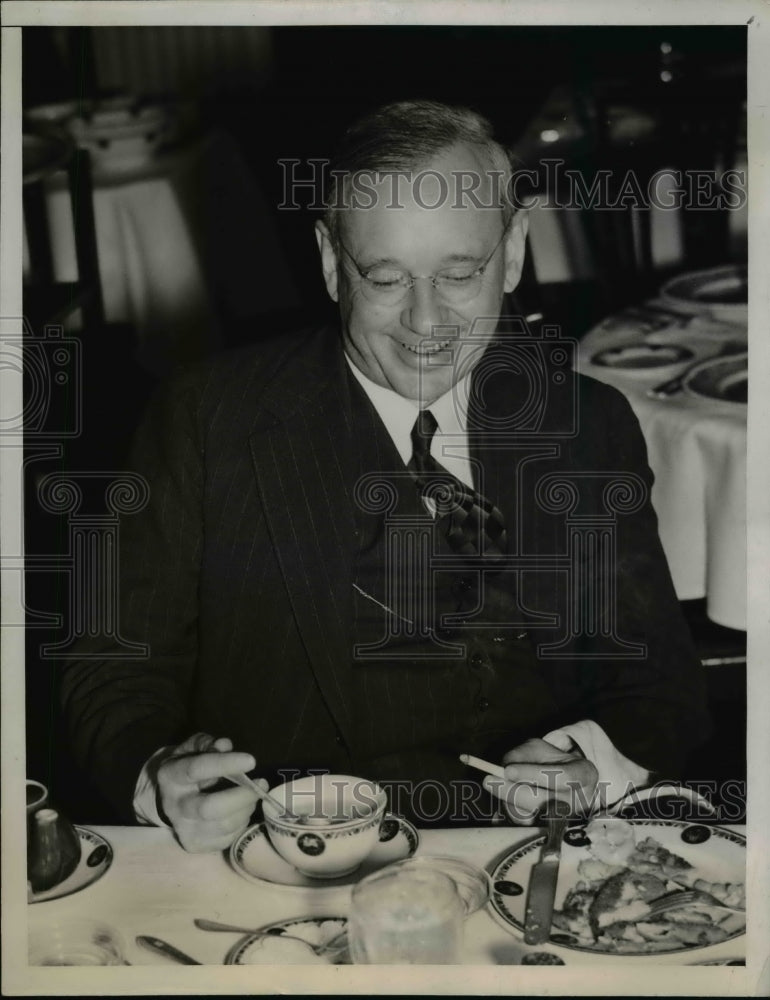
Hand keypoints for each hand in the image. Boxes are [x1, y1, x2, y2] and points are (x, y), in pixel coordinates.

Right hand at [156, 733, 265, 851]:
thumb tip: (225, 745)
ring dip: (246, 809)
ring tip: (253, 795)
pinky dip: (241, 824)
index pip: (197, 769)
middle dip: (242, 796)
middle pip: (210, 807)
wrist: (169, 800)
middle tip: (262, 784)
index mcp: (171, 776)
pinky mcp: (195, 845)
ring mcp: (184, 829)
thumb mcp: (192, 749)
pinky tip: (242, 811)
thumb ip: (207, 744)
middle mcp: (174, 806)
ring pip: (223, 826)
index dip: (226, 764)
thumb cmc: (187, 768)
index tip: (251, 761)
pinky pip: (227, 839)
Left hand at [483, 738, 597, 824]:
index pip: (562, 776)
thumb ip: (522, 754)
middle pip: (544, 802)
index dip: (533, 773)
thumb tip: (503, 767)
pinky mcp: (552, 836)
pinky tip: (505, 801)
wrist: (565, 785)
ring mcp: (568, 822)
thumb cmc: (551, 763)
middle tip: (489, 780)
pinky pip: (524, 828)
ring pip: (530, 817)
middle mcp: (580, 802)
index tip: (508, 770)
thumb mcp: (540, 749)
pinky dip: (510, 813)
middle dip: (512, 791)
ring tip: (499, 786)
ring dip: (508, 801)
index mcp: (585, 774)